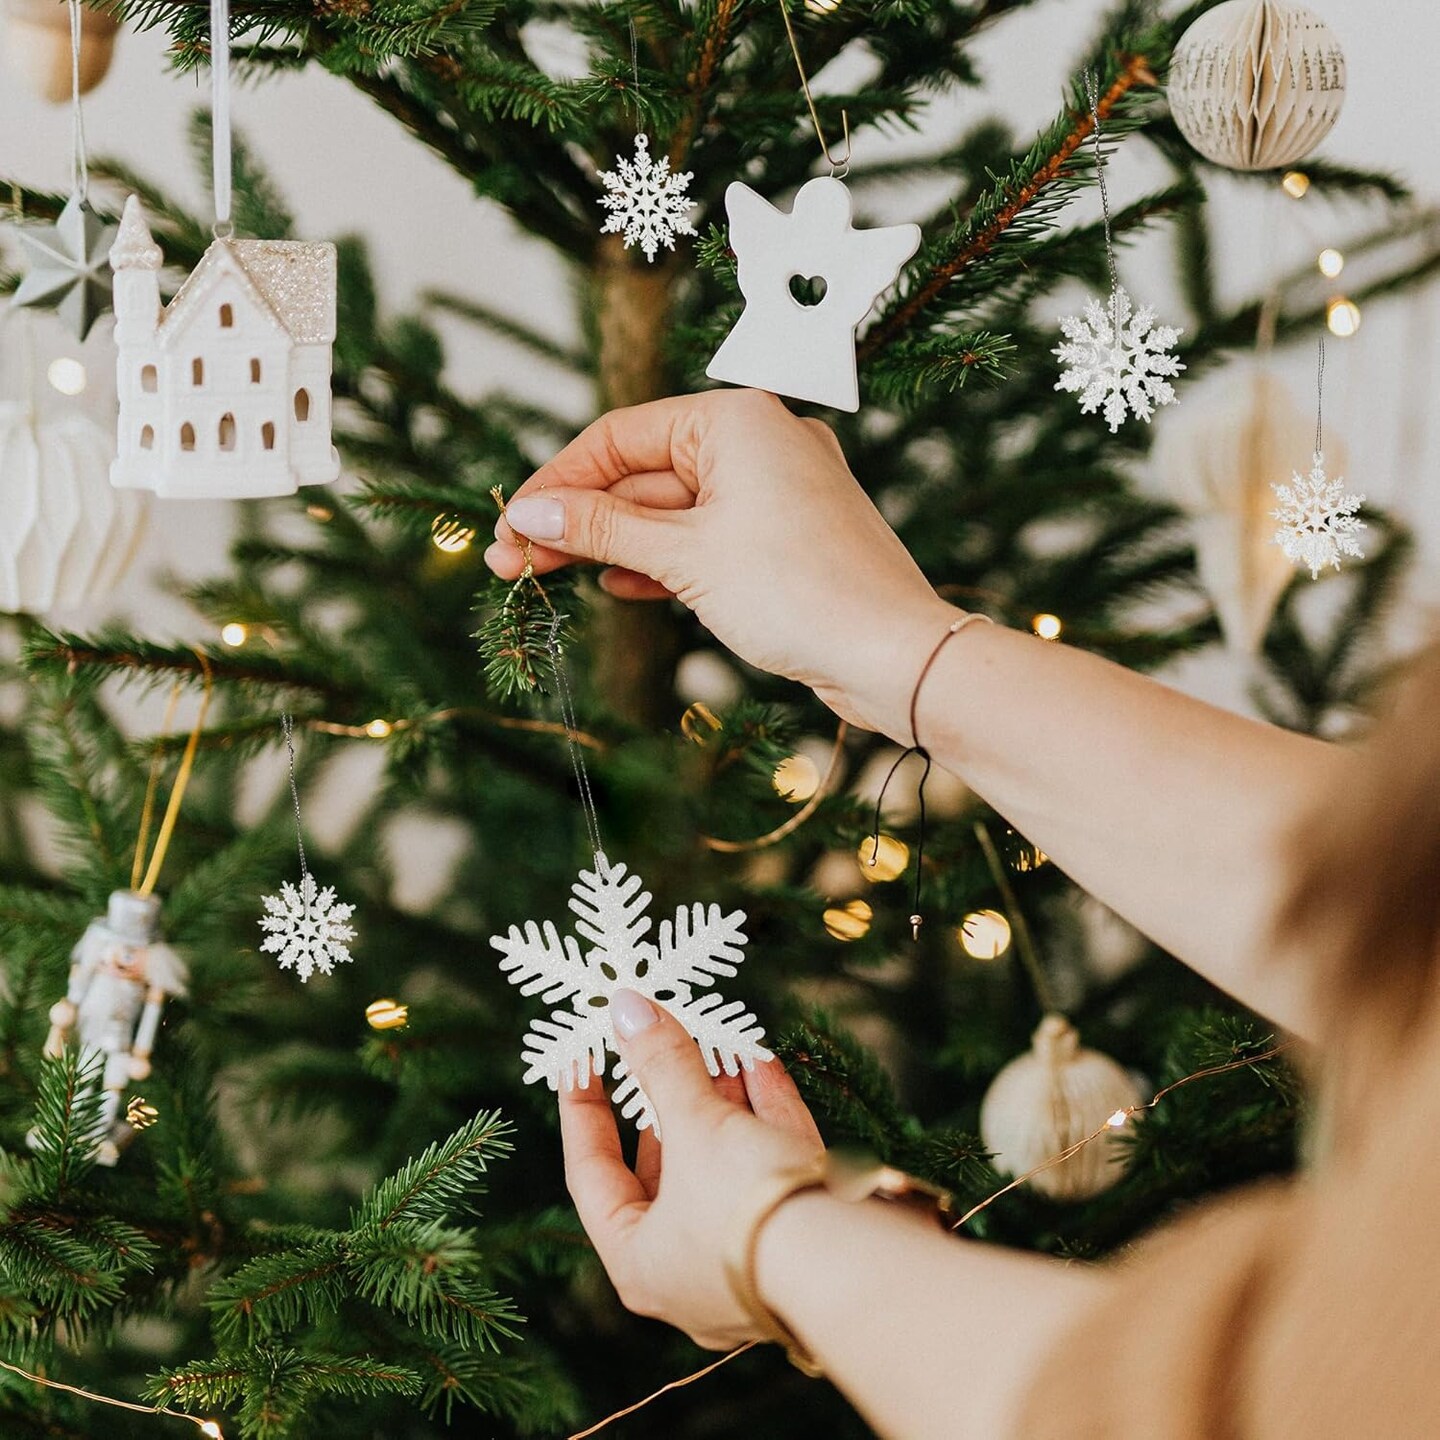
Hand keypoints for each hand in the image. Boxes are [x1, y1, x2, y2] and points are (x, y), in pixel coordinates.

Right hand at [483, 390, 956, 740]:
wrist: (894, 657)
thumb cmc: (799, 592)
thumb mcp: (684, 555)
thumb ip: (601, 527)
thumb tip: (530, 511)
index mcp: (735, 419)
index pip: (620, 436)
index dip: (557, 482)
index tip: (510, 524)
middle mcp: (759, 440)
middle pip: (641, 475)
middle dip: (577, 520)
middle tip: (512, 562)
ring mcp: (775, 491)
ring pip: (672, 511)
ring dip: (612, 544)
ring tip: (547, 575)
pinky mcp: (785, 538)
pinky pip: (706, 539)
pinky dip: (662, 561)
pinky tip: (617, 585)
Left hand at [561, 987, 823, 1349]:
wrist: (854, 1266)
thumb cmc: (748, 1209)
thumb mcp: (696, 1126)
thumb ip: (661, 1063)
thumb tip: (627, 1008)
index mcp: (639, 1264)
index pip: (592, 1176)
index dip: (584, 1112)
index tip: (581, 1062)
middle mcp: (688, 1274)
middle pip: (666, 1170)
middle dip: (670, 1100)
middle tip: (660, 1047)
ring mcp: (750, 1263)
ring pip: (722, 1168)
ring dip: (721, 1101)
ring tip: (716, 1044)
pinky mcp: (801, 1244)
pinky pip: (770, 1174)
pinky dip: (764, 1117)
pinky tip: (761, 1065)